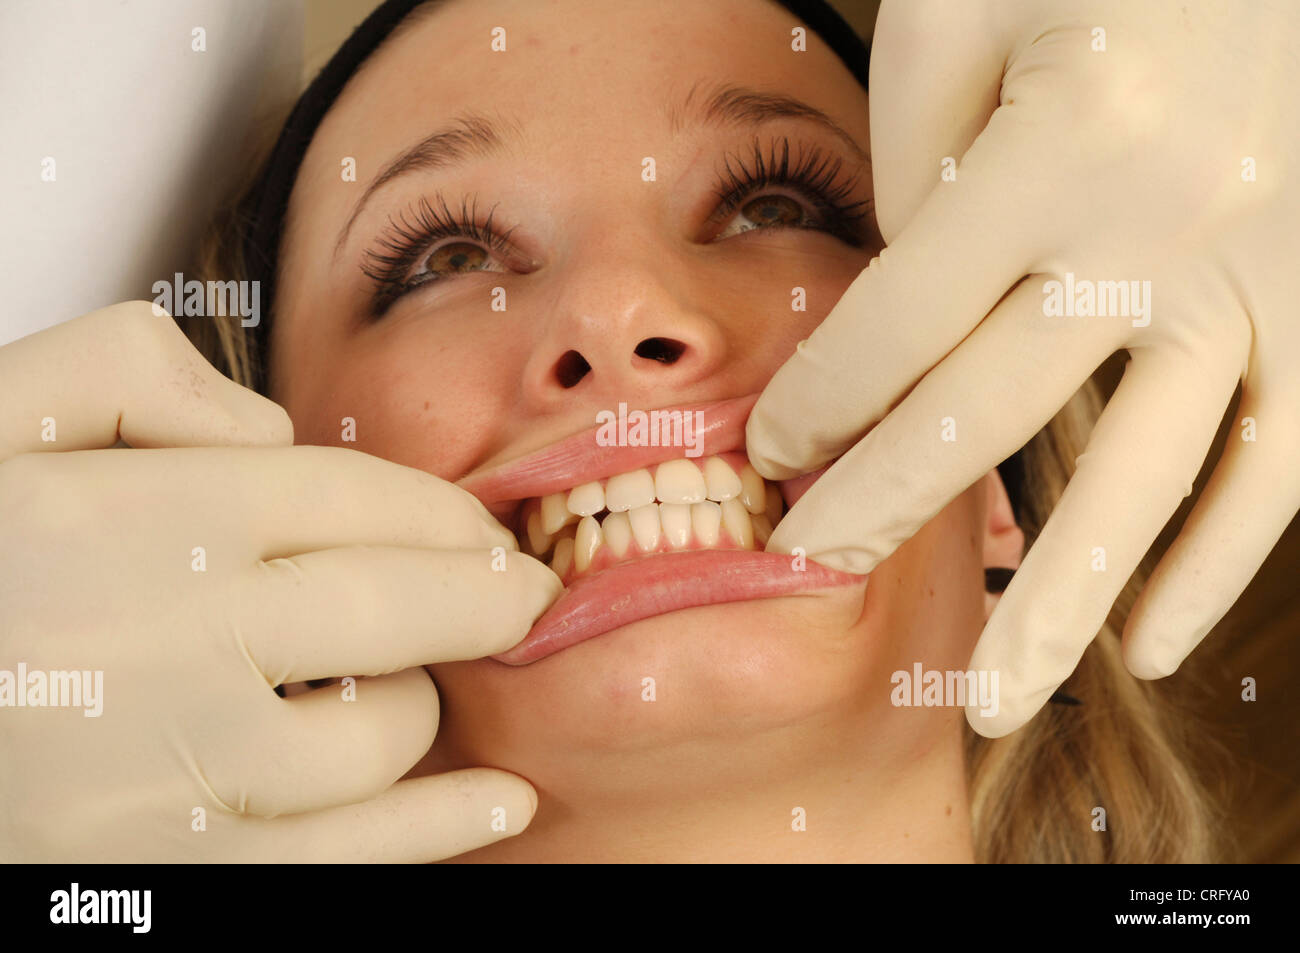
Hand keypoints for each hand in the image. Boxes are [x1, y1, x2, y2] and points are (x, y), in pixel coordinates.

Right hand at [0, 302, 560, 860]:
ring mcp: (163, 775)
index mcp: (129, 523)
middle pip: (395, 605)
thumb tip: (266, 428)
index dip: (442, 511)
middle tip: (527, 588)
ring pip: (376, 735)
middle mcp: (160, 647)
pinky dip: (438, 833)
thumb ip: (131, 374)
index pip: (349, 497)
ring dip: (431, 702)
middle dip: (486, 593)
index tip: (486, 525)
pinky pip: (341, 863)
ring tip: (438, 676)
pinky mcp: (156, 877)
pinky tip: (499, 804)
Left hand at [745, 0, 1298, 736]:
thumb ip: (920, 177)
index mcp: (1069, 143)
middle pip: (997, 411)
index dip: (820, 401)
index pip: (902, 323)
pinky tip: (1151, 641)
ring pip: (1149, 476)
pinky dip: (1218, 562)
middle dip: (886, 503)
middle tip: (813, 568)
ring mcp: (1263, 275)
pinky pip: (1280, 459)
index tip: (770, 454)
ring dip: (1059, 603)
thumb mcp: (964, 20)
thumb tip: (894, 330)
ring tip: (996, 701)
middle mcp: (1173, 225)